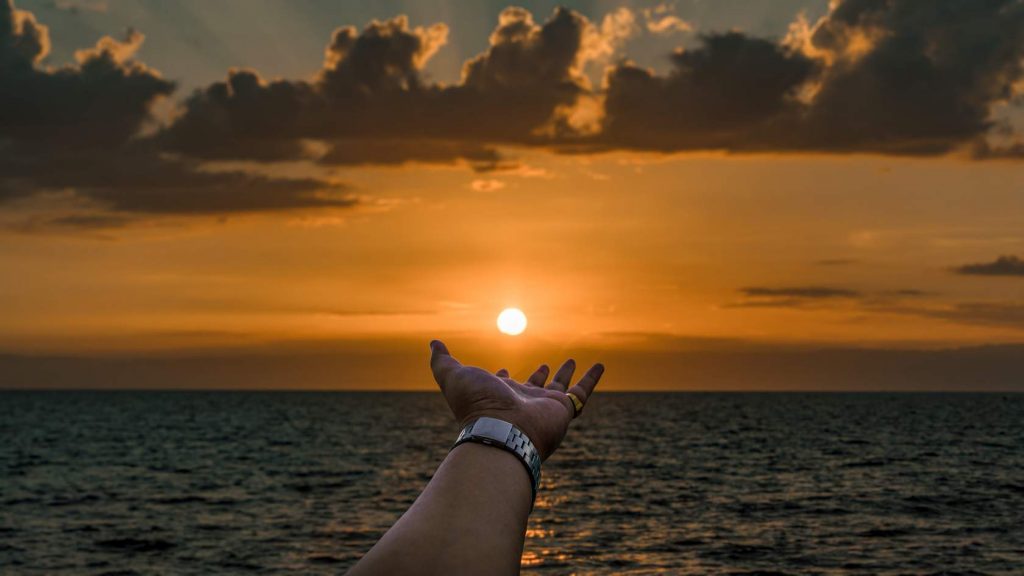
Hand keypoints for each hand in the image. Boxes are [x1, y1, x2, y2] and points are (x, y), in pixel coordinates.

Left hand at [429, 340, 603, 459]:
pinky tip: (600, 365)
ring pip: (558, 389)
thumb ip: (442, 360)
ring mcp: (543, 407)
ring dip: (565, 375)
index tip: (503, 371)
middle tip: (544, 365)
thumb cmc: (476, 405)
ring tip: (571, 361)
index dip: (503, 377)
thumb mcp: (453, 376)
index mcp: (498, 396)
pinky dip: (592, 379)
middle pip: (532, 388)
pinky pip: (582, 393)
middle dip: (538, 377)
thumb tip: (433, 343)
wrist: (502, 431)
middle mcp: (521, 402)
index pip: (503, 385)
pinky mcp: (563, 410)